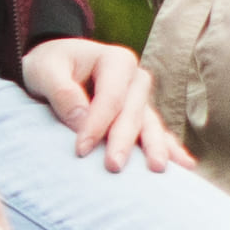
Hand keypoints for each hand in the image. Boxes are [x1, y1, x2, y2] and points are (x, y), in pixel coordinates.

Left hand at [20, 36, 187, 174]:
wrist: (56, 65)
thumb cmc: (50, 66)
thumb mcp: (45, 70)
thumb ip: (62, 92)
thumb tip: (81, 121)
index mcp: (116, 60)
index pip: (111, 97)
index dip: (97, 124)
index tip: (80, 150)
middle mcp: (135, 78)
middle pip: (133, 113)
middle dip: (125, 140)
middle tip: (114, 166)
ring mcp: (141, 98)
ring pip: (150, 124)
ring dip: (155, 147)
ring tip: (158, 168)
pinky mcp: (140, 114)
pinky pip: (157, 132)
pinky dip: (170, 148)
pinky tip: (184, 165)